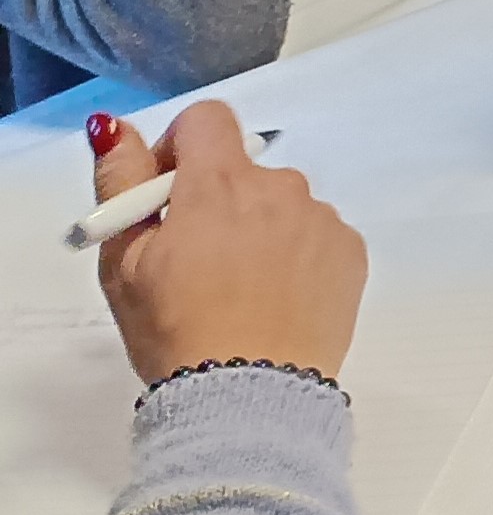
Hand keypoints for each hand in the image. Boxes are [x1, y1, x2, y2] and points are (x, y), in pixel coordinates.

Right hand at [89, 102, 367, 384]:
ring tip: (238, 287)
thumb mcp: (124, 258)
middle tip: (196, 258)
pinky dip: (295, 254)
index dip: (180, 147)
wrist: (249, 394)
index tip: (168, 191)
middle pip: (245, 170)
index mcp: (221, 183)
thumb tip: (119, 131)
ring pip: (282, 205)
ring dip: (260, 228)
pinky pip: (316, 235)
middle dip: (217, 199)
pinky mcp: (352, 254)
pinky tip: (275, 297)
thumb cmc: (178, 329)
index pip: (208, 119)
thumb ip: (123, 182)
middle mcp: (281, 190)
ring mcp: (323, 221)